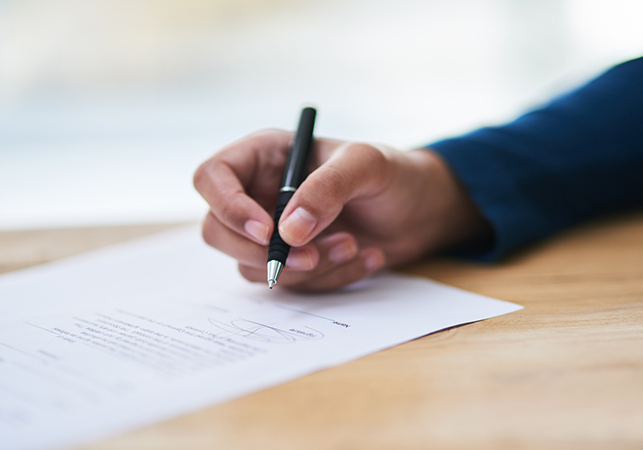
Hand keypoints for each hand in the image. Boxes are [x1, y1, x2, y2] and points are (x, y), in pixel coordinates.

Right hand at [194, 130, 488, 290]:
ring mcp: (274, 231)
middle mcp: (259, 194)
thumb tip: (288, 232)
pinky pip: (290, 284)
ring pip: (254, 265)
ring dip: (307, 267)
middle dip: (262, 252)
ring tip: (354, 244)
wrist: (421, 211)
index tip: (268, 231)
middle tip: (309, 256)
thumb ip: (328, 188)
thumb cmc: (394, 174)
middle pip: (217, 231)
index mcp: (265, 156)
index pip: (212, 177)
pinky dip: (329, 278)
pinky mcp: (293, 261)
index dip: (227, 207)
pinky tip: (367, 257)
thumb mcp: (367, 165)